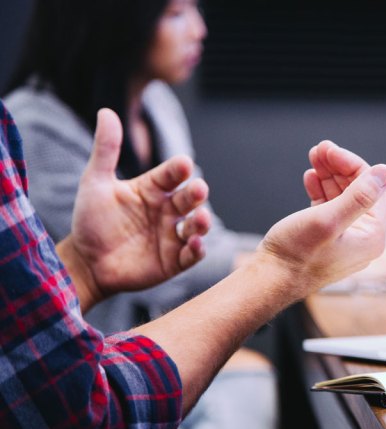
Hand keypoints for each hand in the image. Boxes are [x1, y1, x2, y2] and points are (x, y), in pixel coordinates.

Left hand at [62, 108, 211, 308]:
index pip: (172, 174)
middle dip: (196, 193)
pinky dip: (197, 249)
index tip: (183, 164)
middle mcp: (167, 210)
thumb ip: (106, 149)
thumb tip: (106, 111)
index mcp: (153, 189)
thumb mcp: (95, 182)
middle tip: (198, 189)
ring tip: (201, 219)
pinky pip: (192, 254)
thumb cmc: (91, 221)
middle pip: (189, 198)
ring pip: (197, 225)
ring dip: (203, 222)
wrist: (85, 262)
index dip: (179, 169)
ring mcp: (172, 235)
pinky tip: (195, 244)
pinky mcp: (174, 261)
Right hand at [255, 140, 385, 294]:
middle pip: (358, 190)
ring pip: (342, 196)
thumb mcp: (328, 220)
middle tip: (319, 148)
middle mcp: (363, 239)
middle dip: (339, 167)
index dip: (351, 164)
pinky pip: (330, 207)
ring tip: (313, 157)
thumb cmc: (296, 255)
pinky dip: (321, 190)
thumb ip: (359, 196)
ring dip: (329, 175)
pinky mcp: (327, 238)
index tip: (329, 149)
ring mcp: (346, 239)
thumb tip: (385, 171)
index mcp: (372, 236)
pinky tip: (311, 178)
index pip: (372, 188)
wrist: (269, 280)